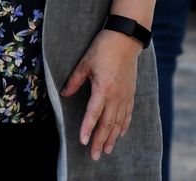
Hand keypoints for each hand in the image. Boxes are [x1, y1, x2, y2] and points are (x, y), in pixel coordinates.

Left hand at [60, 29, 139, 160]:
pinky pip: (128, 114)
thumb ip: (74, 81)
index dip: (87, 128)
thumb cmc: (103, 48)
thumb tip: (64, 93)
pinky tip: (121, 133)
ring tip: (107, 150)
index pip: (93, 113)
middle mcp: (116, 96)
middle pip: (107, 123)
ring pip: (118, 122)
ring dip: (112, 137)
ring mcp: (125, 95)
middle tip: (95, 156)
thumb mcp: (85, 63)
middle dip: (100, 141)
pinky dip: (124, 125)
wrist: (125, 39)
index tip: (83, 141)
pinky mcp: (131, 92)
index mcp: (103, 88)